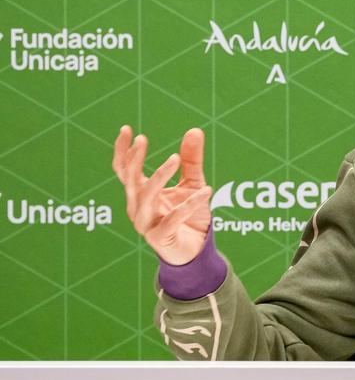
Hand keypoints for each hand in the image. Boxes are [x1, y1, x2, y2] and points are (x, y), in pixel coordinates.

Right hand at [112, 126, 211, 265]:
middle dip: (134, 159)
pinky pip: (173, 218)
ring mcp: (146, 223)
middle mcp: (138, 207)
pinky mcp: (160, 237)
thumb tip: (194, 130)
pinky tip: (206, 192)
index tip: (126, 129)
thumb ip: (191, 160)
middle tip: (142, 139)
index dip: (122, 151)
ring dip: (159, 176)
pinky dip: (189, 204)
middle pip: (129, 180)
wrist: (197, 251)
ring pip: (146, 197)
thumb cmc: (190, 216)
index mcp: (141, 193)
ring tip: (175, 158)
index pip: (124, 170)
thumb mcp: (193, 183)